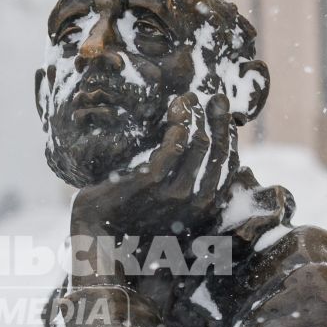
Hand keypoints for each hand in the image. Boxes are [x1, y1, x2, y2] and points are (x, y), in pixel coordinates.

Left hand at [70, 91, 238, 250]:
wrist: (97, 229)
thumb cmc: (132, 212)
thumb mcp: (169, 201)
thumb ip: (190, 182)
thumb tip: (209, 149)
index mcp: (204, 207)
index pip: (228, 164)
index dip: (229, 134)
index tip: (223, 113)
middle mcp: (195, 202)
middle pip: (219, 151)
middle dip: (220, 119)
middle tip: (217, 97)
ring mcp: (174, 193)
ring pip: (199, 143)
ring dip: (198, 115)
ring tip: (190, 98)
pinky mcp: (152, 181)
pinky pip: (175, 144)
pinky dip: (179, 121)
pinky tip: (176, 108)